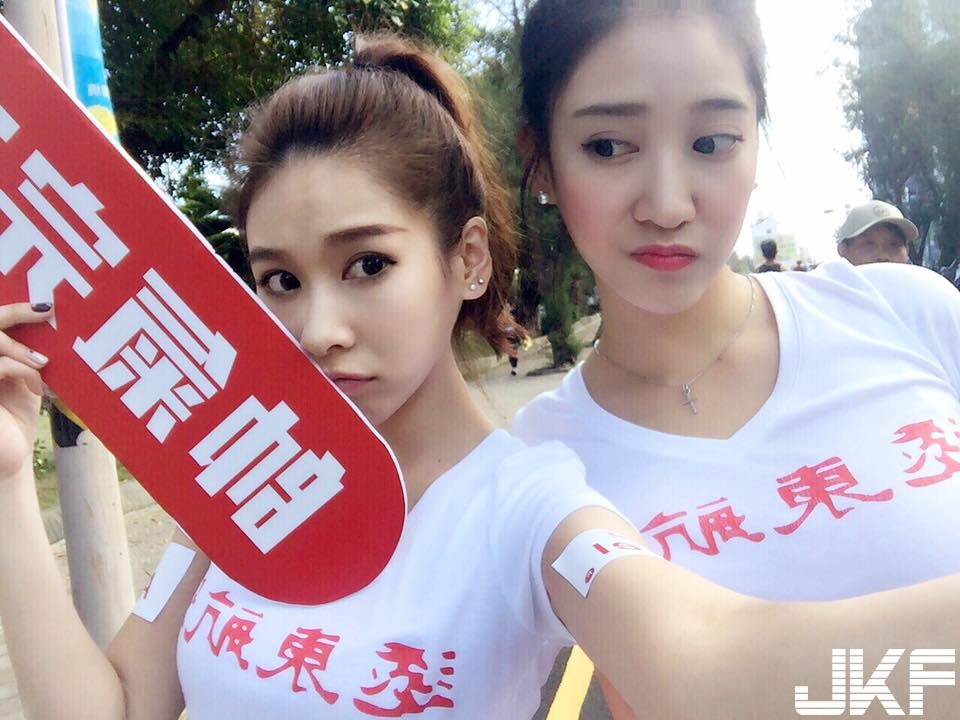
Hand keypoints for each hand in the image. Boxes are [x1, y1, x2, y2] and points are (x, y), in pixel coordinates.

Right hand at [0, 302, 53, 479]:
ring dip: (17, 346)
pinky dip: (19, 367)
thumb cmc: (15, 417)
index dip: (12, 309)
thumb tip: (49, 315)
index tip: (43, 303)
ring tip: (42, 361)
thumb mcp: (25, 377)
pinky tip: (35, 379)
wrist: (8, 456)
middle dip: (14, 312)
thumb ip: (28, 350)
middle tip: (45, 310)